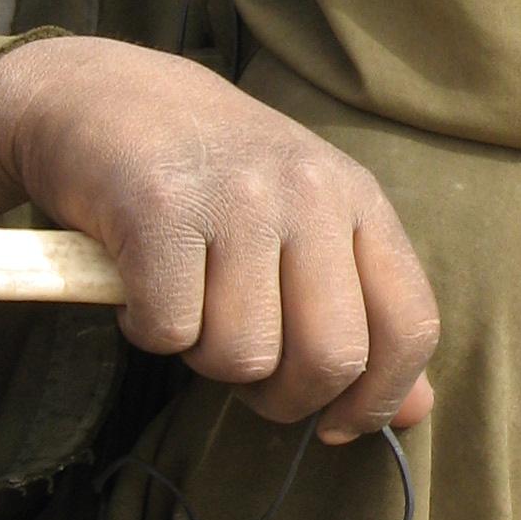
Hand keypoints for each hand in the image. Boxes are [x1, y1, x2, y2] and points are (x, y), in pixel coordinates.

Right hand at [0, 37, 439, 440]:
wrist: (103, 94)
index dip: (379, 398)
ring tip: (188, 301)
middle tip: (242, 369)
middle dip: (282, 397)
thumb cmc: (212, 177)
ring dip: (203, 356)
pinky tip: (142, 286)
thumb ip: (364, 314)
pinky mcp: (160, 208)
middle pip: (331, 357)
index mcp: (357, 199)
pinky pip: (170, 331)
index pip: (411, 324)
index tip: (335, 425)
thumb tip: (417, 412)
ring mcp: (238, 196)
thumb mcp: (306, 226)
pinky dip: (148, 330)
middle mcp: (310, 191)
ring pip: (244, 356)